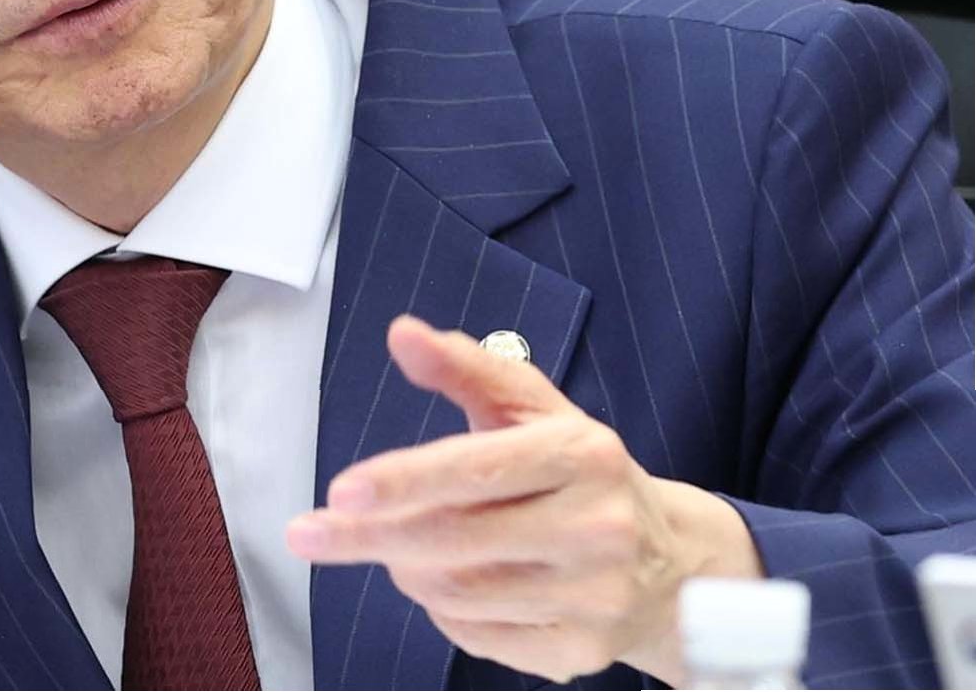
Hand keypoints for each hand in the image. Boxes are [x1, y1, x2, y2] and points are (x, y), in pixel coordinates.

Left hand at [285, 315, 762, 685]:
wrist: (669, 560)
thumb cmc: (577, 470)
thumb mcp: (531, 407)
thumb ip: (464, 367)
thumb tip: (402, 333)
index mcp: (583, 452)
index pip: (477, 468)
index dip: (404, 480)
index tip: (340, 491)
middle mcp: (598, 525)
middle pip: (456, 539)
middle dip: (372, 535)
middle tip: (316, 531)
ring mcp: (594, 595)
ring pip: (459, 592)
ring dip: (403, 568)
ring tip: (390, 545)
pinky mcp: (582, 651)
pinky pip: (478, 635)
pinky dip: (441, 610)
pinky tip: (439, 582)